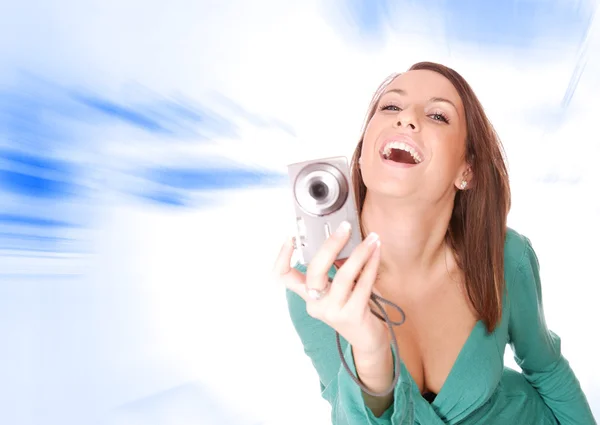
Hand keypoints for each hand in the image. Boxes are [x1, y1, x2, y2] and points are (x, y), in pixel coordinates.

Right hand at [273, 221, 388, 355]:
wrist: (368, 341)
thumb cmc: (354, 307)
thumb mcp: (339, 288)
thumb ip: (336, 268)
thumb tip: (343, 238)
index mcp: (308, 295)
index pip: (284, 278)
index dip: (282, 258)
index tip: (291, 238)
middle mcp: (315, 304)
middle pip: (314, 271)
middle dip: (330, 245)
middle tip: (345, 228)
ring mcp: (332, 311)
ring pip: (343, 276)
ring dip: (359, 253)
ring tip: (372, 239)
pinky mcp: (352, 316)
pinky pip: (362, 285)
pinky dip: (371, 266)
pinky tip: (377, 253)